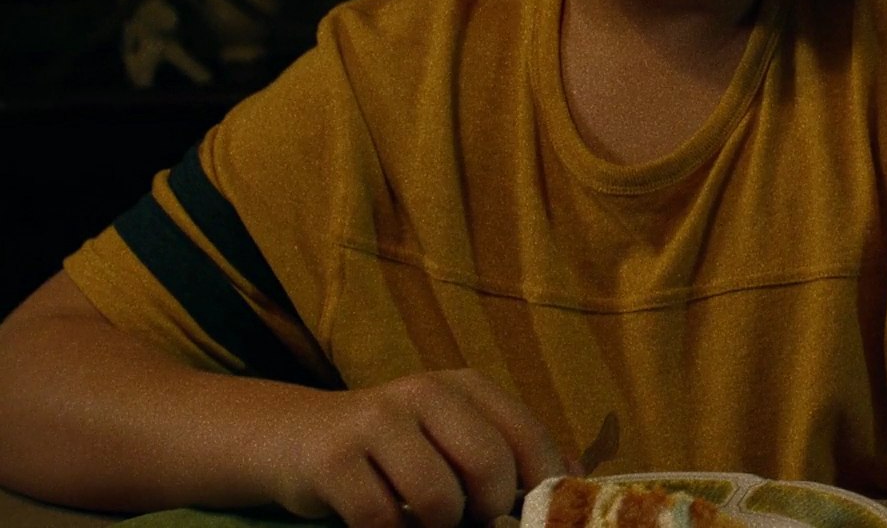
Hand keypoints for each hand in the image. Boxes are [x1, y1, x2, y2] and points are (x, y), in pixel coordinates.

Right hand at [249, 369, 570, 527]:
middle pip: (488, 467)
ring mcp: (376, 421)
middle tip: (470, 519)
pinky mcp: (334, 458)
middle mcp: (424, 392)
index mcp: (466, 386)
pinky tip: (382, 521)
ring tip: (421, 518)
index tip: (535, 514)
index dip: (542, 486)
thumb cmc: (393, 449)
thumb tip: (578, 482)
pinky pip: (382, 520)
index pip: (528, 438)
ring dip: (435, 526)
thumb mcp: (453, 435)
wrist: (295, 438)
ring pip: (437, 499)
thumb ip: (509, 453)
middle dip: (487, 510)